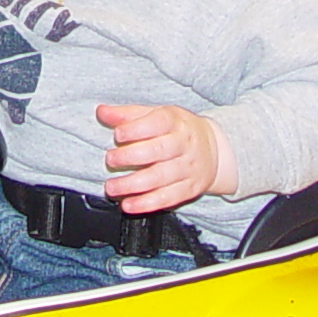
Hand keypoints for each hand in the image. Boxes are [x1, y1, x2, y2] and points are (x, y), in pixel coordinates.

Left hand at [98, 102, 236, 213]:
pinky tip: (129, 205)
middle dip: (131, 156)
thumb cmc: (178, 130)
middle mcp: (184, 144)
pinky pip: (167, 198)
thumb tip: (102, 112)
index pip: (158, 123)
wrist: (215, 150)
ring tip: (111, 187)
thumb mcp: (156, 115)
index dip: (135, 129)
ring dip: (132, 185)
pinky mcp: (190, 188)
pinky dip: (146, 203)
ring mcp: (188, 168)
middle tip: (110, 160)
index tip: (117, 134)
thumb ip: (128, 115)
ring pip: (160, 178)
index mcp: (176, 121)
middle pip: (158, 151)